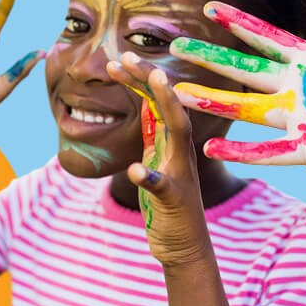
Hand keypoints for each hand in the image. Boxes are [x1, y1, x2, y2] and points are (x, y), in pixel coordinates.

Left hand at [107, 56, 213, 266]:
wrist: (185, 249)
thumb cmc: (168, 206)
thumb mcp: (158, 163)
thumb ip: (154, 136)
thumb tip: (145, 106)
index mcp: (172, 144)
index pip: (158, 104)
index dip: (142, 80)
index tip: (121, 60)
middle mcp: (181, 153)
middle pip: (169, 107)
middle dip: (150, 79)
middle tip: (125, 56)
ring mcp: (180, 175)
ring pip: (177, 133)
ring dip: (166, 105)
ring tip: (154, 81)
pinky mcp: (174, 200)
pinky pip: (162, 186)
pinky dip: (148, 176)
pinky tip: (133, 169)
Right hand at [170, 0, 305, 191]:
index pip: (269, 38)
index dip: (240, 23)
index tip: (211, 8)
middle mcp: (297, 90)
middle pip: (246, 69)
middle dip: (212, 58)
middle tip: (177, 47)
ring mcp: (299, 119)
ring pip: (248, 108)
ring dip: (214, 100)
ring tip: (179, 93)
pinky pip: (270, 149)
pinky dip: (242, 150)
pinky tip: (210, 147)